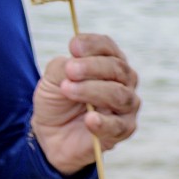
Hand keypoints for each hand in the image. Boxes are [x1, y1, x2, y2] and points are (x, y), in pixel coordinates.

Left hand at [32, 33, 139, 176]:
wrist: (51, 134)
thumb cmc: (57, 100)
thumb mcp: (52, 80)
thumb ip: (63, 68)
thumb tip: (73, 62)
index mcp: (108, 62)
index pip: (108, 47)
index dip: (92, 45)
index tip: (73, 47)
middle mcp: (123, 81)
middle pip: (117, 68)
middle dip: (91, 67)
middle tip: (70, 70)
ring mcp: (127, 106)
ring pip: (119, 94)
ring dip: (92, 90)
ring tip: (68, 90)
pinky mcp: (123, 129)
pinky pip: (119, 125)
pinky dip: (103, 122)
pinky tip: (89, 119)